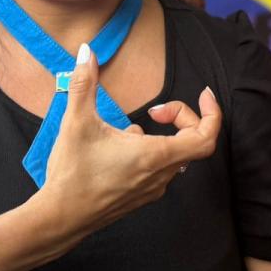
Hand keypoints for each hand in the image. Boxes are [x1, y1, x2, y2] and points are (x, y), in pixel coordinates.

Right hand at [41, 44, 220, 236]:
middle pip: (194, 143)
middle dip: (182, 118)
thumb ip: (85, 83)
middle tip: (156, 109)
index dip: (211, 113)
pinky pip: (161, 169)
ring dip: (165, 135)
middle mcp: (160, 175)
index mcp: (154, 156)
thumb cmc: (71, 174)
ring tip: (131, 128)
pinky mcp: (140, 197)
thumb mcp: (76, 122)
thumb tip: (87, 51)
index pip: (205, 138)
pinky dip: (153, 151)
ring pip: (176, 156)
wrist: (59, 219)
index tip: (202, 94)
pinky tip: (122, 147)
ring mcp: (152, 189)